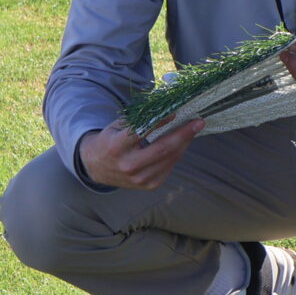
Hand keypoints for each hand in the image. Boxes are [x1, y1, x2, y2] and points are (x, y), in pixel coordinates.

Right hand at [77, 116, 203, 190]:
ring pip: (170, 158)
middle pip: (163, 149)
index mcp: (116, 147)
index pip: (142, 132)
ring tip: (193, 129)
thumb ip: (139, 119)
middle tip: (198, 122)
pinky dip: (177, 153)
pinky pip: (169, 166)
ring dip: (184, 143)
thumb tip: (167, 109)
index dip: (161, 122)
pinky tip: (181, 143)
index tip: (176, 112)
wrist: (97, 168)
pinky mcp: (149, 185)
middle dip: (184, 134)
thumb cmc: (110, 141)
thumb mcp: (116, 126)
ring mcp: (140, 179)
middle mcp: (128, 166)